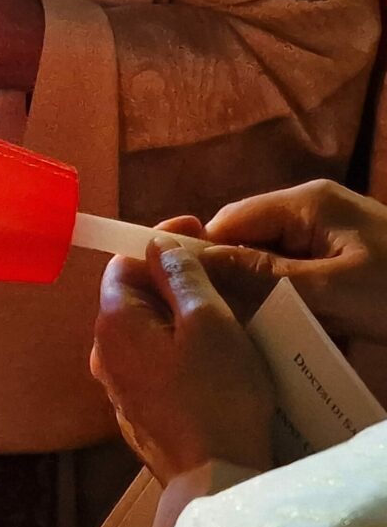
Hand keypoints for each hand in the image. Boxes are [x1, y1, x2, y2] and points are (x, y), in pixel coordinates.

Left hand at [91, 236, 274, 484]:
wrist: (213, 478)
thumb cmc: (215, 393)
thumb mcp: (208, 321)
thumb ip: (180, 275)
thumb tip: (157, 244)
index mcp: (113, 320)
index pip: (124, 262)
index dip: (159, 244)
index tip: (198, 235)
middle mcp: (101, 350)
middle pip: (132, 296)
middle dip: (170, 278)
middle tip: (215, 270)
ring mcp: (116, 384)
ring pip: (144, 330)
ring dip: (175, 314)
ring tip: (218, 309)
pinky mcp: (136, 410)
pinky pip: (152, 361)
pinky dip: (175, 347)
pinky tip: (207, 353)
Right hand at [201, 180, 386, 343]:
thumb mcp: (332, 289)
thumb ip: (264, 274)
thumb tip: (200, 262)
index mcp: (305, 203)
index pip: (229, 220)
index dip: (204, 254)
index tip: (190, 295)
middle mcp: (309, 207)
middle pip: (245, 236)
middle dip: (230, 274)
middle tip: (220, 316)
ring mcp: (325, 229)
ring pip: (265, 255)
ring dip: (256, 288)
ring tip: (248, 322)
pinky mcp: (337, 253)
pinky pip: (291, 268)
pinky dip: (281, 292)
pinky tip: (280, 319)